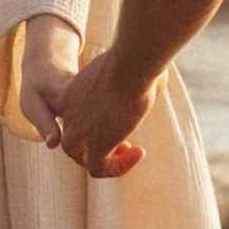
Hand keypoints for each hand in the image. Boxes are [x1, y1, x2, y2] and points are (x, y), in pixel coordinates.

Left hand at [33, 35, 151, 176]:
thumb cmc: (136, 59)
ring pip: (83, 159)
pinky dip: (119, 167)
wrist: (131, 65)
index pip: (71, 115)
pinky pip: (100, 169)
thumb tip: (158, 79)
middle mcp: (71, 112)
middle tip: (122, 141)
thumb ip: (135, 76)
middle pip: (72, 141)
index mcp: (73, 91)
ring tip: (132, 151)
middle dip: (95, 146)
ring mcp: (81, 130)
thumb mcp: (132, 65)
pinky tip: (140, 152)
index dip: (91, 122)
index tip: (117, 118)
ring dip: (106, 159)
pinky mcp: (97, 145)